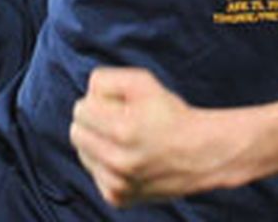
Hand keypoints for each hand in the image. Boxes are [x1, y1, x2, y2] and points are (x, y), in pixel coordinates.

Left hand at [70, 67, 249, 206]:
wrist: (201, 153)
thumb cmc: (171, 114)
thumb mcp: (145, 83)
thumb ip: (108, 80)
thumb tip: (85, 93)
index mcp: (123, 129)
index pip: (80, 109)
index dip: (96, 102)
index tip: (114, 104)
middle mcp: (118, 161)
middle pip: (76, 133)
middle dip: (92, 122)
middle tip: (116, 120)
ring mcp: (117, 183)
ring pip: (83, 155)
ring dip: (98, 145)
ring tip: (124, 140)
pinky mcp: (118, 198)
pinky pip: (95, 175)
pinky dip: (106, 166)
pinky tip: (127, 159)